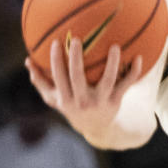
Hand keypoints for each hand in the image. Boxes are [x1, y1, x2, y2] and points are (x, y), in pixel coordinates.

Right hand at [26, 36, 144, 146]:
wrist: (97, 129)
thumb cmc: (72, 107)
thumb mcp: (55, 99)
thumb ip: (40, 82)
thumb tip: (27, 61)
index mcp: (66, 99)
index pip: (59, 77)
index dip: (56, 61)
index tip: (57, 42)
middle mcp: (82, 101)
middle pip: (78, 77)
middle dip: (77, 58)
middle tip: (78, 38)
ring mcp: (100, 102)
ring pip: (108, 81)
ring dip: (112, 63)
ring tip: (115, 46)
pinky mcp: (116, 102)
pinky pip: (126, 85)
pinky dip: (134, 73)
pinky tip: (139, 58)